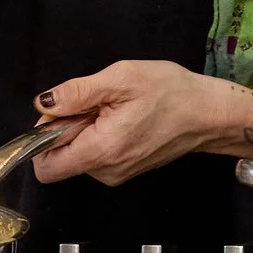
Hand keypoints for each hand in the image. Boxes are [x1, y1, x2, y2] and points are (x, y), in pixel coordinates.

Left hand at [30, 61, 252, 186]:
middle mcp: (105, 171)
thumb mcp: (121, 78)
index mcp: (101, 150)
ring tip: (117, 109)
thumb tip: (43, 103)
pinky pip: (96, 155)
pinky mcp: (125, 170)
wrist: (209, 114)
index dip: (44, 136)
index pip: (45, 166)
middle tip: (98, 104)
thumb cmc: (171, 92)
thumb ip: (77, 92)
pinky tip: (124, 118)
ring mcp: (116, 174)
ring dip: (86, 130)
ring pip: (78, 155)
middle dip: (67, 129)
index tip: (66, 111)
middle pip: (60, 158)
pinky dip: (100, 136)